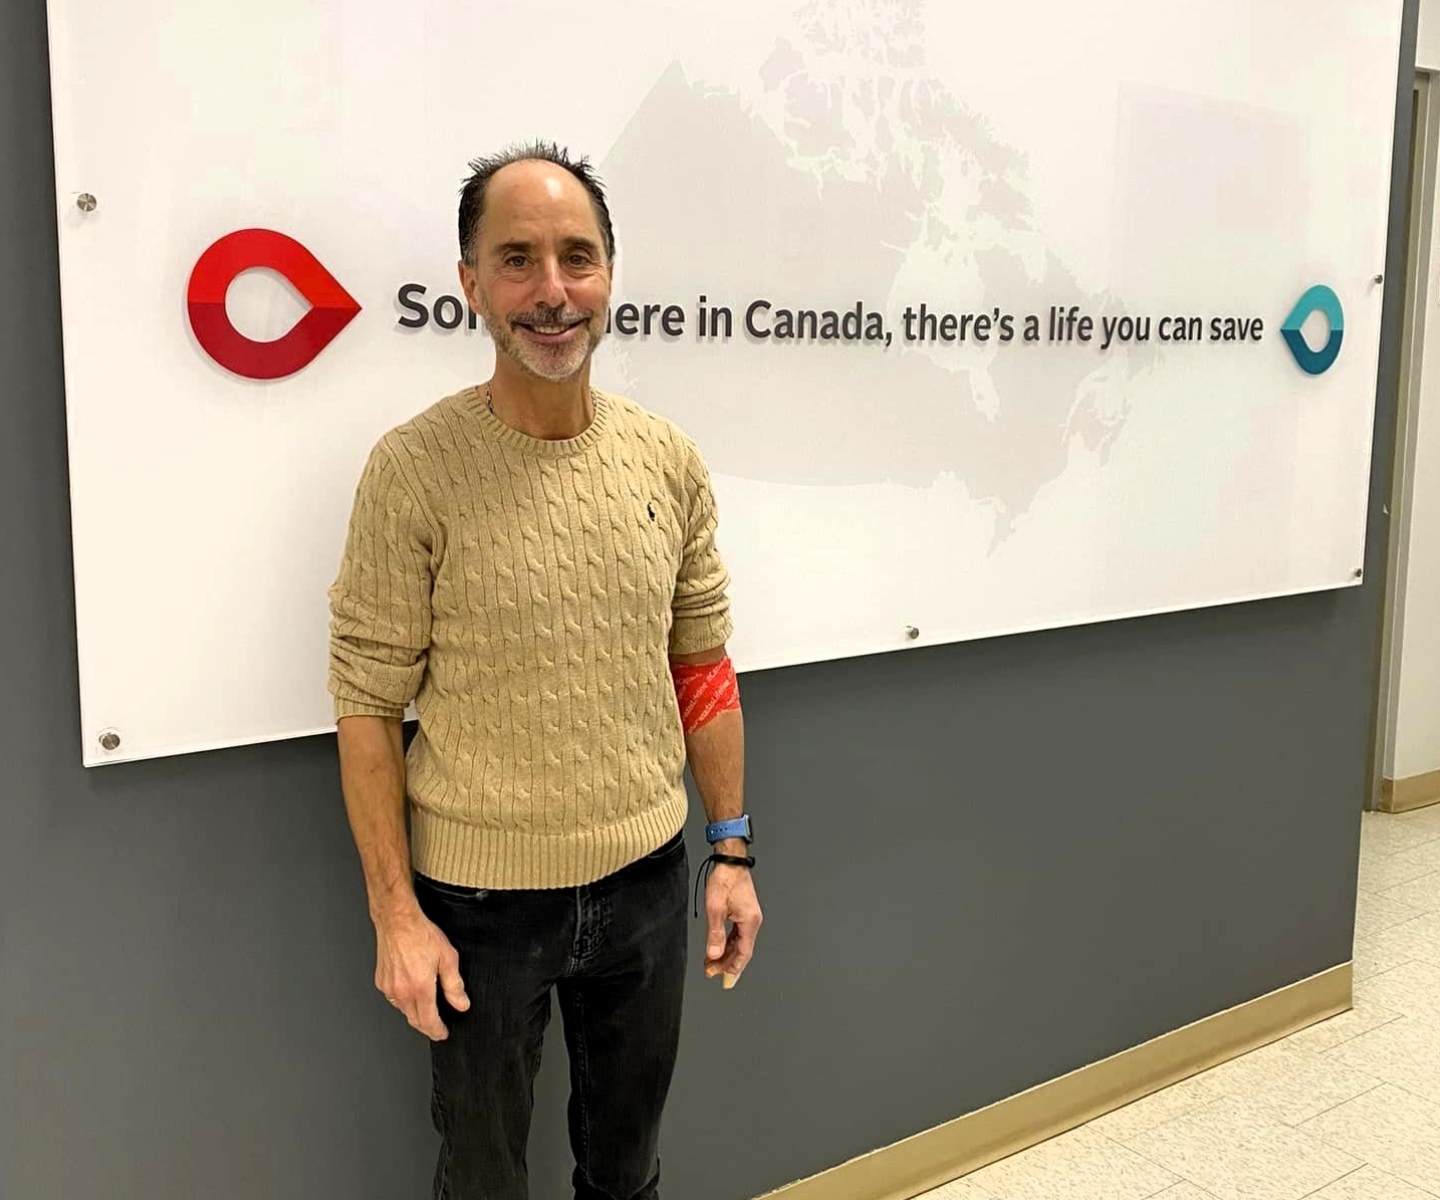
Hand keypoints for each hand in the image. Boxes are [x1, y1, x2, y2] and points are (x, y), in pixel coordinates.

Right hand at [373, 905, 469, 1039]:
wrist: (397, 921)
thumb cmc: (421, 934)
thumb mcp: (448, 958)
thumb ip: (454, 985)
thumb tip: (461, 1004)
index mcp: (420, 988)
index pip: (428, 1021)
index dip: (437, 1031)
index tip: (443, 1034)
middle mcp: (402, 991)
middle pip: (414, 1020)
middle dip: (427, 1027)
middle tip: (437, 1028)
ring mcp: (389, 987)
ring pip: (403, 1010)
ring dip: (415, 1014)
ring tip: (427, 1011)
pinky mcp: (381, 981)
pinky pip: (394, 999)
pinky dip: (404, 1002)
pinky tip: (412, 995)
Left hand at [704, 865, 762, 987]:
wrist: (730, 861)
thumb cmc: (725, 879)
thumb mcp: (715, 908)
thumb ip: (715, 933)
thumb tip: (714, 954)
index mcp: (749, 921)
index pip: (743, 953)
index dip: (732, 968)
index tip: (722, 979)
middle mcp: (753, 921)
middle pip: (742, 950)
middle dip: (727, 964)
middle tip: (712, 973)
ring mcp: (750, 917)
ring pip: (739, 943)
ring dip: (726, 954)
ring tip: (712, 964)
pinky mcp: (745, 912)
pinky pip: (738, 934)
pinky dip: (729, 943)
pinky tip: (719, 948)